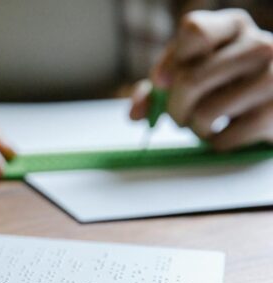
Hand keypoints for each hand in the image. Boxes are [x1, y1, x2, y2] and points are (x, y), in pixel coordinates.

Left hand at [130, 9, 272, 150]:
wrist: (271, 101)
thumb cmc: (223, 82)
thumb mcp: (193, 70)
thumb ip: (159, 86)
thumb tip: (137, 112)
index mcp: (232, 26)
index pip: (194, 31)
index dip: (169, 61)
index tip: (161, 84)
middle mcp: (258, 45)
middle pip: (190, 80)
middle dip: (173, 108)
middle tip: (178, 115)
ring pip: (204, 113)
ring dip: (193, 127)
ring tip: (202, 123)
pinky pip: (222, 139)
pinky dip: (213, 143)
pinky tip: (224, 132)